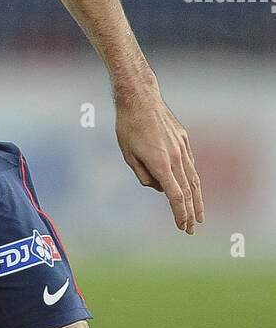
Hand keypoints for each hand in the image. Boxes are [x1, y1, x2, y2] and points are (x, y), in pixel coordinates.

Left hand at [115, 91, 203, 233]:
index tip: (182, 227)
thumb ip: (144, 176)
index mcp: (160, 163)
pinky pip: (189, 163)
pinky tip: (191, 188)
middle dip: (190, 213)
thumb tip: (159, 188)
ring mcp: (182, 147)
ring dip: (197, 199)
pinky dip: (191, 178)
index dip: (179, 214)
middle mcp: (175, 157)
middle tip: (191, 229)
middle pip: (188, 191)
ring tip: (199, 215)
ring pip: (193, 178)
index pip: (175, 196)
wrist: (140, 98)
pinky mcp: (183, 139)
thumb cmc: (128, 126)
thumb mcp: (128, 155)